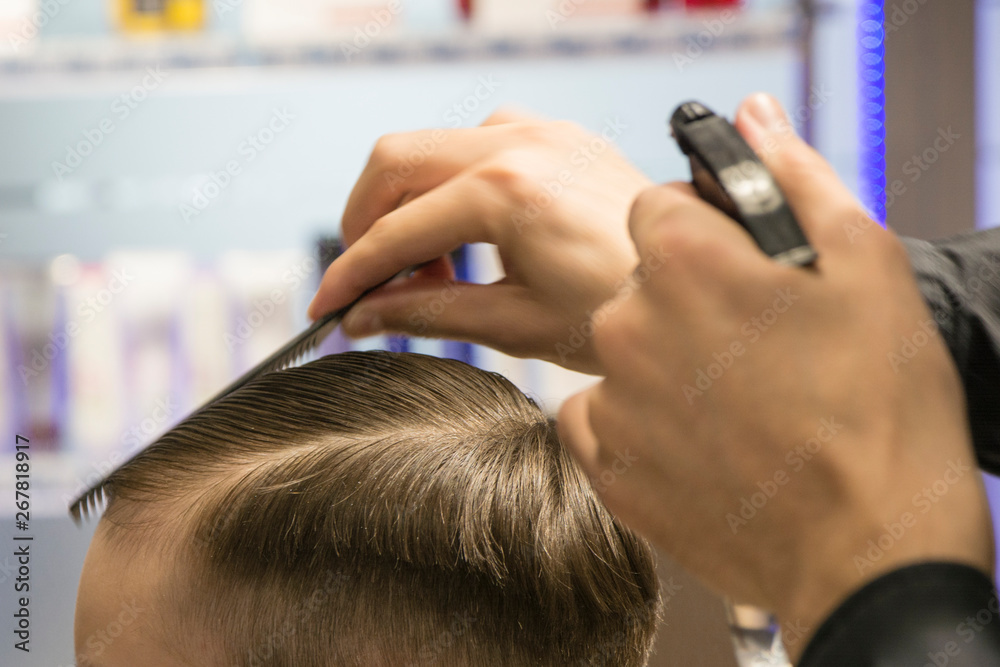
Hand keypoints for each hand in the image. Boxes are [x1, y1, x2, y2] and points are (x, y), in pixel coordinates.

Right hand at [307, 110, 649, 373]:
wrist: (695, 286)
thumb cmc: (621, 313)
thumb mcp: (516, 322)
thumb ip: (429, 312)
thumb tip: (364, 316)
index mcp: (507, 192)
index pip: (397, 231)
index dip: (353, 274)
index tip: (327, 307)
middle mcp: (519, 143)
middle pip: (394, 161)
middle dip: (365, 222)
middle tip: (367, 282)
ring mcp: (541, 130)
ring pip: (430, 146)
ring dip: (408, 202)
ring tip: (427, 272)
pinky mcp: (557, 135)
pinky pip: (476, 142)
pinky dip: (449, 185)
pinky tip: (465, 235)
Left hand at [557, 93, 993, 655]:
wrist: (871, 548)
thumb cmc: (881, 405)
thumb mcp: (864, 263)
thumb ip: (793, 176)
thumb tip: (751, 117)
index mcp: (682, 258)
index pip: (657, 210)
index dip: (704, 234)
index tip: (740, 270)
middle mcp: (626, 322)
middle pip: (638, 284)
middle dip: (686, 303)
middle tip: (754, 350)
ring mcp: (611, 401)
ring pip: (623, 354)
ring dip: (665, 366)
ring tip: (738, 405)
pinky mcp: (607, 468)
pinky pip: (599, 420)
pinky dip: (637, 425)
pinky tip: (697, 442)